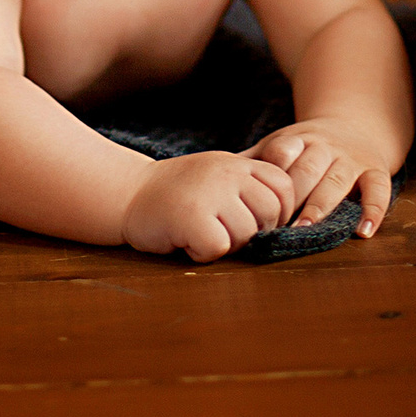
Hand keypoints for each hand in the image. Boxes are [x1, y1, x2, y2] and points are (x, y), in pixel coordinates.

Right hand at [121, 151, 295, 261]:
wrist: (127, 193)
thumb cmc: (177, 193)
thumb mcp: (218, 175)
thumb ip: (249, 187)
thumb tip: (288, 220)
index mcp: (238, 163)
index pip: (283, 187)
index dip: (277, 211)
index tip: (253, 221)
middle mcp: (228, 173)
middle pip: (270, 214)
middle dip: (253, 232)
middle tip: (222, 231)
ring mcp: (211, 193)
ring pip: (246, 234)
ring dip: (226, 244)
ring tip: (200, 232)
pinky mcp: (193, 217)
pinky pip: (219, 247)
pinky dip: (203, 252)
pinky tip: (186, 240)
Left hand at [250, 119, 395, 237]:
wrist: (353, 124)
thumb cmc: (305, 146)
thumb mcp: (278, 145)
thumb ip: (251, 163)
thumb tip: (210, 182)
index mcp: (297, 139)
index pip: (283, 150)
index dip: (273, 172)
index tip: (258, 198)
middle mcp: (325, 146)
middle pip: (309, 168)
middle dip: (294, 195)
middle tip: (279, 225)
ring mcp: (351, 158)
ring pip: (337, 180)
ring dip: (322, 205)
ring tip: (308, 230)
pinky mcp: (375, 170)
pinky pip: (378, 189)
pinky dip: (373, 210)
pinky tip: (364, 232)